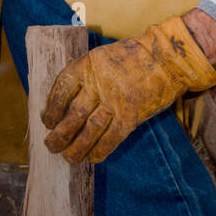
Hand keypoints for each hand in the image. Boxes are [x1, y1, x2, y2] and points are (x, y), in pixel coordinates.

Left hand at [40, 14, 215, 163]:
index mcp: (89, 64)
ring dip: (77, 147)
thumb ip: (89, 76)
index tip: (47, 120)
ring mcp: (116, 100)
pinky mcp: (132, 114)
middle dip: (60, 134)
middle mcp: (99, 83)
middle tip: (52, 146)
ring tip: (69, 157)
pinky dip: (101, 150)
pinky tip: (93, 158)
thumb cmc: (136, 56)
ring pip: (89, 129)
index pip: (62, 87)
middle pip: (73, 113)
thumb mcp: (105, 57)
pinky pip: (112, 137)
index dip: (52, 106)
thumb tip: (70, 103)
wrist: (168, 57)